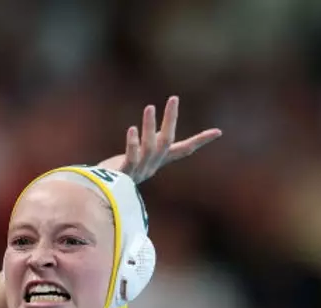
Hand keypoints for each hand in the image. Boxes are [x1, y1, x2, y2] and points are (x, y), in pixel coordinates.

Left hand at [98, 96, 221, 184]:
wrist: (101, 197)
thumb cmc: (121, 172)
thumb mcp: (140, 156)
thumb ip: (152, 144)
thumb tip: (161, 131)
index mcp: (158, 161)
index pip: (183, 150)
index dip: (200, 141)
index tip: (218, 132)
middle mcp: (151, 166)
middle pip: (166, 142)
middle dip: (171, 120)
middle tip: (174, 98)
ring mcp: (138, 171)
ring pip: (149, 148)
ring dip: (149, 127)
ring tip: (150, 107)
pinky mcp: (123, 175)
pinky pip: (131, 159)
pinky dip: (133, 144)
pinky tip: (132, 129)